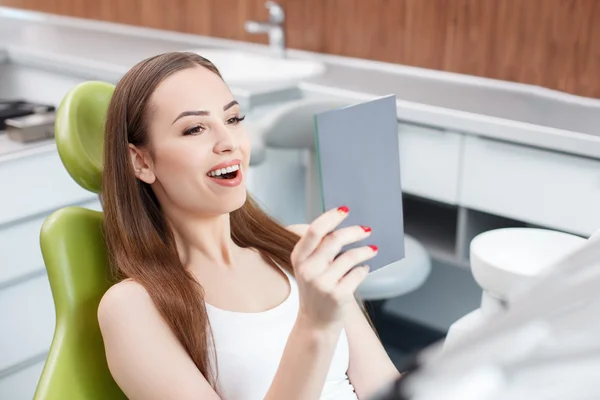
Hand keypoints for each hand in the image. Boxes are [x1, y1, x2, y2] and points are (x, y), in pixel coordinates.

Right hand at [290, 206, 377, 329]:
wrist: (316, 322)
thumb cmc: (316, 288)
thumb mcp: (309, 267)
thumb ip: (320, 247)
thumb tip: (346, 225)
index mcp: (299, 257)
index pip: (314, 231)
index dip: (331, 217)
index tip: (345, 210)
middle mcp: (308, 270)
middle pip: (335, 240)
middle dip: (355, 231)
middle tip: (367, 229)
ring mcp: (322, 284)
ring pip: (350, 257)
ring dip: (365, 251)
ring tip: (371, 250)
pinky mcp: (338, 295)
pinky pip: (358, 273)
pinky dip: (364, 269)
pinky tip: (363, 269)